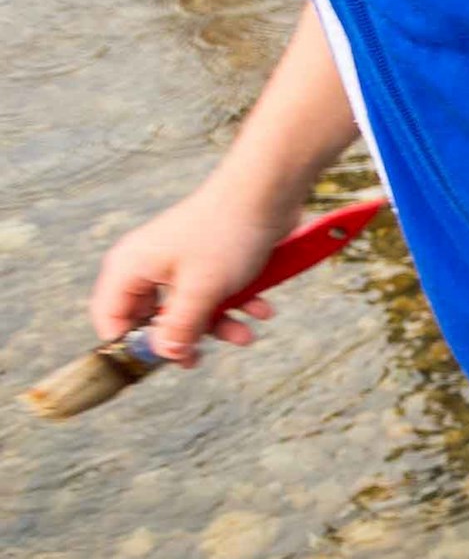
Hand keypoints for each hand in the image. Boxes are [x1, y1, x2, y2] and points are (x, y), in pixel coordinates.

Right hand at [89, 170, 307, 364]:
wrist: (267, 195)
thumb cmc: (225, 235)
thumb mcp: (201, 291)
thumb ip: (179, 327)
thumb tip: (165, 355)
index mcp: (129, 268)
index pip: (110, 317)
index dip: (129, 344)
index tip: (155, 363)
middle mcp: (148, 265)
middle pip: (153, 317)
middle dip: (183, 337)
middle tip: (200, 358)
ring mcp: (179, 262)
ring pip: (189, 307)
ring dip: (219, 324)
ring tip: (246, 335)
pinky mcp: (208, 260)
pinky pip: (213, 291)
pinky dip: (236, 302)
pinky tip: (262, 309)